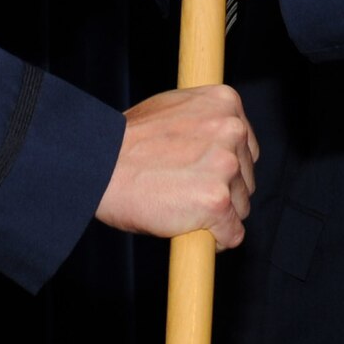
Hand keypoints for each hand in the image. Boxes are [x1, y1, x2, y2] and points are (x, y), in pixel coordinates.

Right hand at [95, 83, 258, 248]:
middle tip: (184, 193)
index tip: (203, 176)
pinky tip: (189, 230)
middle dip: (222, 191)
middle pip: (246, 177)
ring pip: (241, 207)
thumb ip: (203, 121)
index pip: (246, 147)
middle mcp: (232, 130)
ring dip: (217, 215)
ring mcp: (226, 166)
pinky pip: (232, 234)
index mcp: (225, 103)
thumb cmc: (126, 141)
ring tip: (180, 208)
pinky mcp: (217, 202)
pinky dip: (215, 240)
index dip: (224, 167)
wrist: (97, 164)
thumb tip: (218, 140)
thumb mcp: (172, 109)